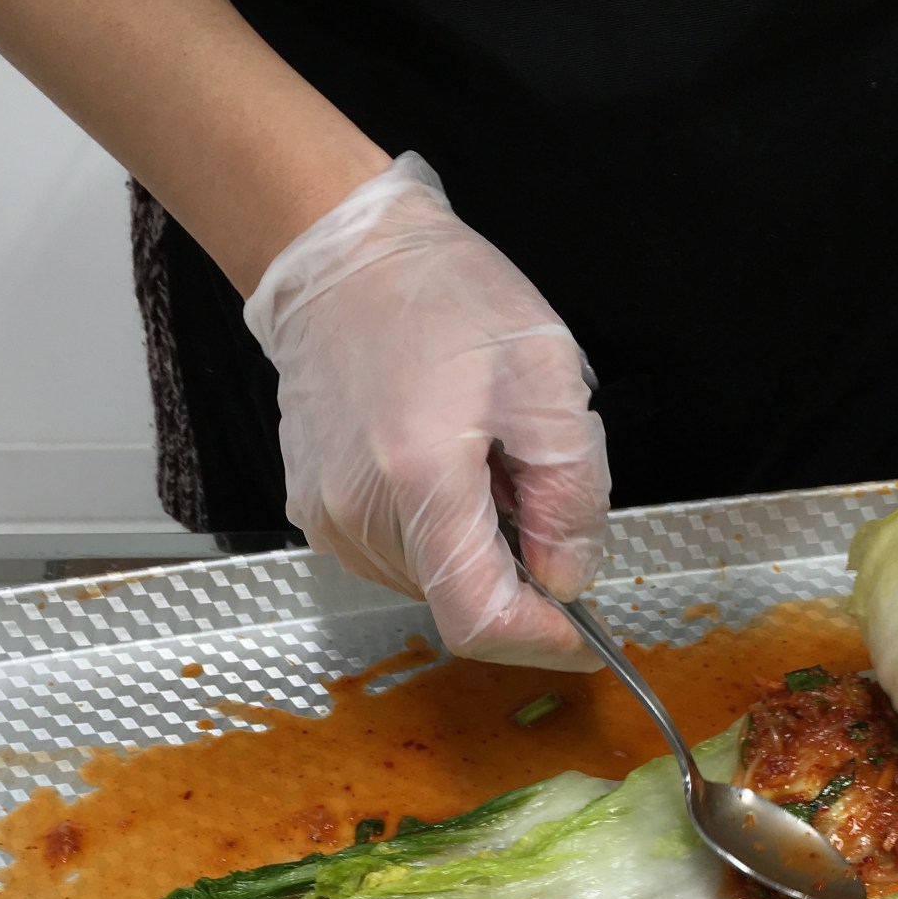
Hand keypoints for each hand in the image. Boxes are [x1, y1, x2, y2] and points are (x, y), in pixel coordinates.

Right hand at [244, 155, 609, 667]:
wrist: (342, 255)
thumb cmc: (442, 297)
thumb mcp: (545, 376)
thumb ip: (569, 492)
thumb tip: (569, 579)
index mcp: (420, 477)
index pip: (478, 620)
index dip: (539, 643)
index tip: (582, 635)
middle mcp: (359, 514)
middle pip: (459, 602)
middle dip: (514, 573)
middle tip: (528, 486)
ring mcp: (328, 520)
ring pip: (431, 584)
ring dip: (475, 550)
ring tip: (480, 462)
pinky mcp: (315, 515)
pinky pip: (398, 558)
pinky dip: (438, 534)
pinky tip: (441, 465)